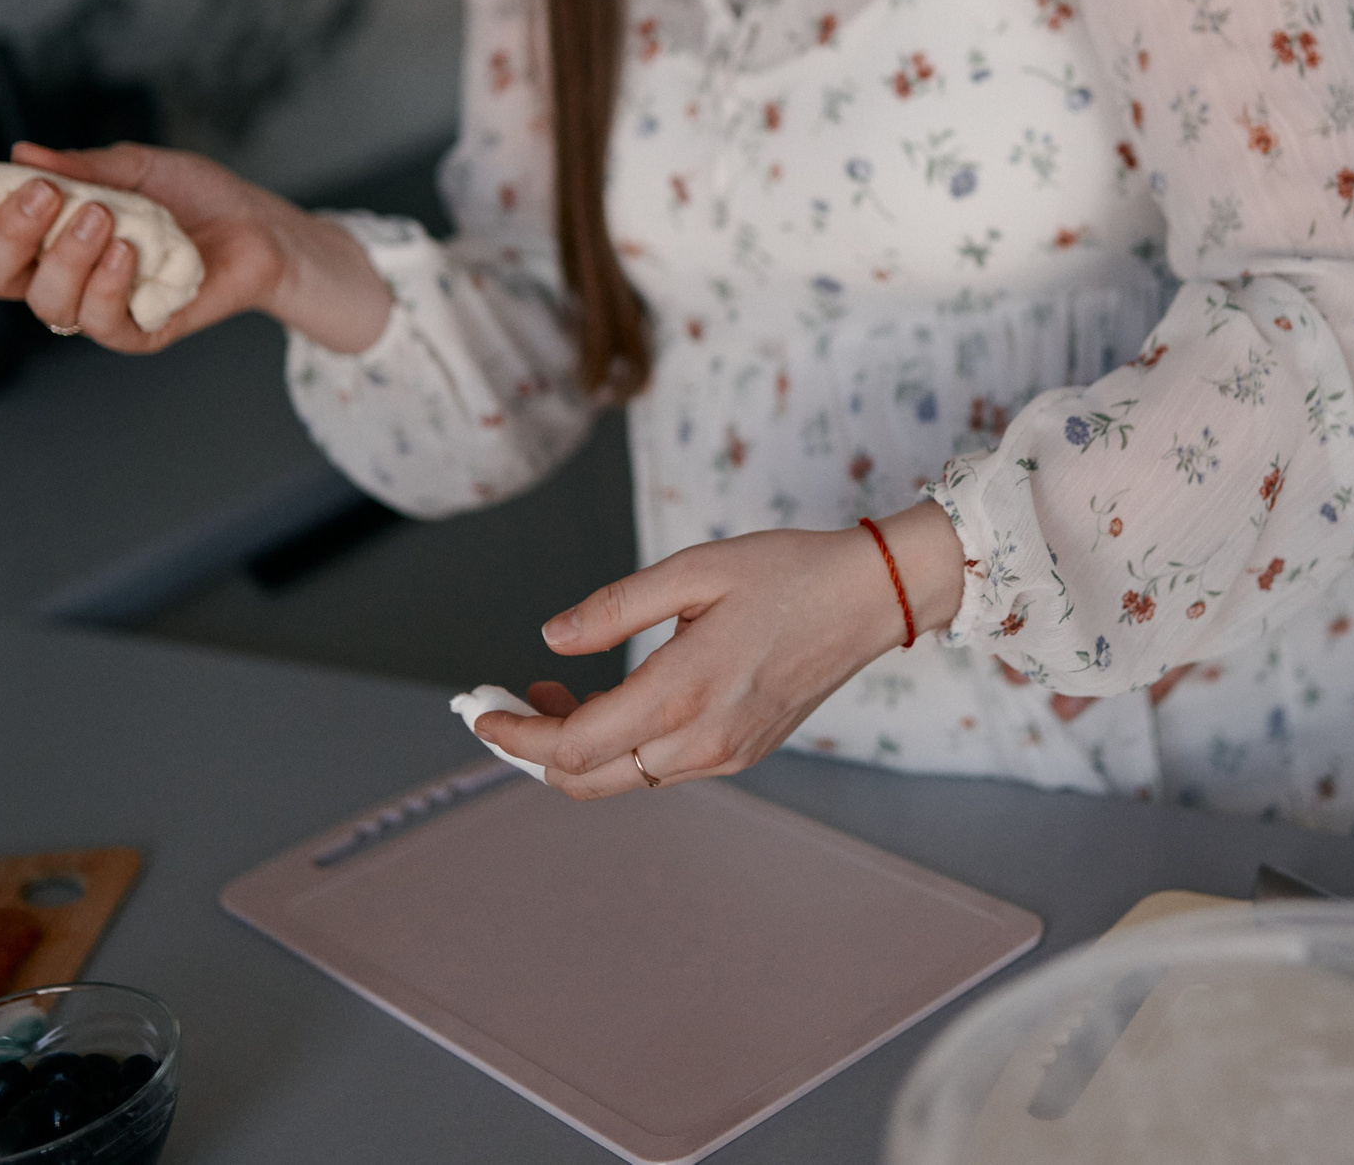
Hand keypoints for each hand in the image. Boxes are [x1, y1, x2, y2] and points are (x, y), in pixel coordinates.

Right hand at [0, 141, 392, 354]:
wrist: (262, 230)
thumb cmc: (196, 198)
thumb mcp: (137, 167)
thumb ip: (82, 167)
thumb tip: (22, 154)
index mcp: (47, 238)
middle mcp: (62, 278)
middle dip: (7, 235)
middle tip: (43, 195)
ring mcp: (98, 309)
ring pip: (47, 305)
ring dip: (67, 257)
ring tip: (104, 217)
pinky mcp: (139, 333)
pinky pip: (103, 325)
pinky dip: (108, 287)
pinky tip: (128, 252)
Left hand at [475, 502, 967, 798]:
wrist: (871, 599)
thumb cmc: (788, 574)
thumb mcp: (693, 570)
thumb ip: (615, 607)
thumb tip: (551, 638)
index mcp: (683, 694)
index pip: (574, 747)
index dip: (516, 736)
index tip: (482, 714)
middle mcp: (702, 741)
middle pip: (588, 783)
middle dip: (536, 751)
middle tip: (514, 701)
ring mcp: (725, 755)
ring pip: (624, 781)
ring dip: (579, 751)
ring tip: (560, 693)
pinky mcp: (741, 753)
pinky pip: (661, 770)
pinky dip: (621, 749)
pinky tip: (616, 703)